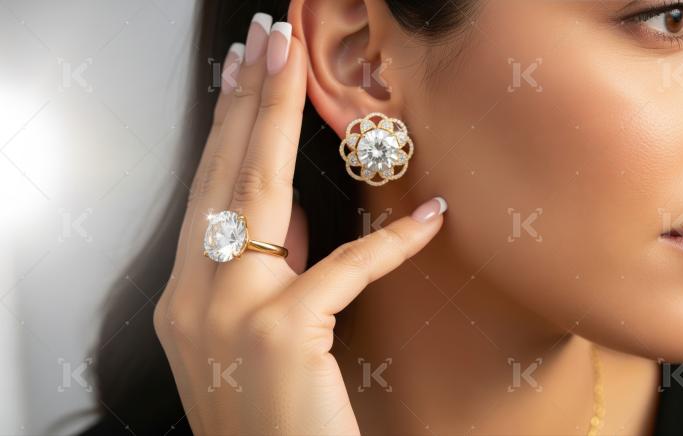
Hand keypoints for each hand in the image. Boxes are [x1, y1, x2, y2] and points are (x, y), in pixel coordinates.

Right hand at [153, 26, 444, 434]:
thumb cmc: (273, 411)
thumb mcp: (255, 333)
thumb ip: (268, 274)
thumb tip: (291, 219)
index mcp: (187, 295)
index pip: (206, 193)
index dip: (225, 129)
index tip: (240, 73)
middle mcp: (193, 298)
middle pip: (222, 178)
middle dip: (243, 100)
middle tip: (262, 38)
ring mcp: (229, 315)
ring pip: (257, 197)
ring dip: (278, 121)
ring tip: (290, 62)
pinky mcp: (281, 336)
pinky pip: (344, 270)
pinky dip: (392, 245)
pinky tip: (429, 216)